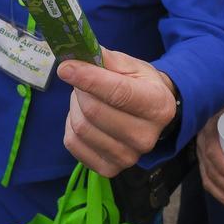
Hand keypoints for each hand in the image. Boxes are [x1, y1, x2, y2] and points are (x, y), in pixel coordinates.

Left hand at [56, 48, 177, 177]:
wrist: (151, 115)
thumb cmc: (140, 85)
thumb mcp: (131, 66)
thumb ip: (106, 59)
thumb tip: (78, 54)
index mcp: (157, 105)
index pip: (118, 94)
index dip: (89, 79)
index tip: (66, 67)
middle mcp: (146, 137)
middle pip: (94, 112)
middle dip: (81, 90)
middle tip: (82, 79)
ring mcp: (128, 158)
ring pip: (81, 128)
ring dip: (75, 107)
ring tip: (86, 98)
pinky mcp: (109, 169)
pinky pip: (73, 144)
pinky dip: (70, 126)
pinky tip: (84, 118)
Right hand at [196, 106, 223, 212]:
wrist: (217, 108)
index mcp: (210, 129)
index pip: (212, 151)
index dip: (223, 167)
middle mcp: (202, 144)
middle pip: (210, 171)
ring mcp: (201, 155)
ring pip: (208, 180)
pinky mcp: (204, 163)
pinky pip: (208, 182)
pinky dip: (220, 195)